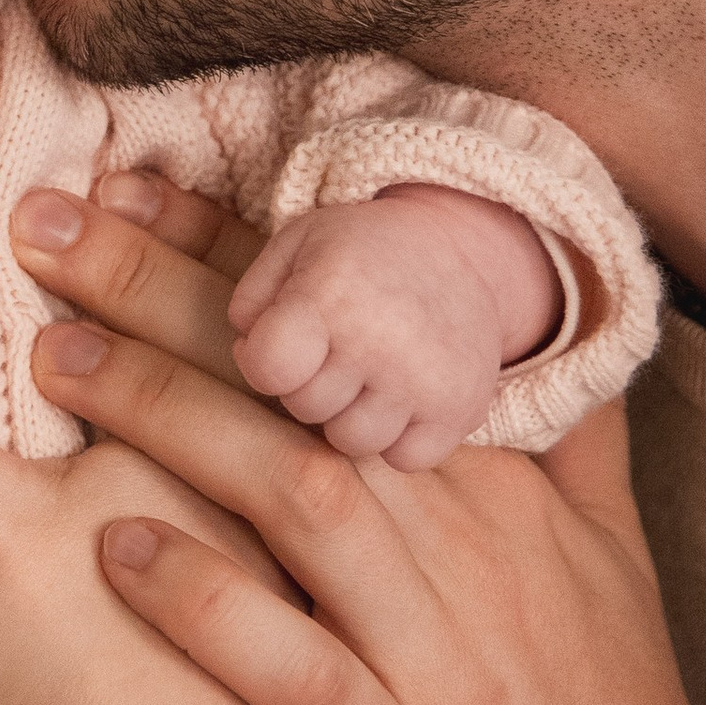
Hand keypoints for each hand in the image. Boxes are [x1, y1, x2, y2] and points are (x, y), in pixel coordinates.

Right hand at [0, 236, 308, 704]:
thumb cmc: (82, 684)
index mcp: (212, 428)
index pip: (180, 292)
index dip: (118, 233)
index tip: (56, 200)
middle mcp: (277, 478)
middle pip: (253, 344)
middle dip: (187, 278)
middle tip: (117, 224)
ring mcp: (308, 563)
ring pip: (300, 426)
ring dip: (246, 372)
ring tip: (200, 334)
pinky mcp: (314, 639)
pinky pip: (314, 524)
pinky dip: (282, 475)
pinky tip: (253, 497)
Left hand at [4, 193, 705, 704]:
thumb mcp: (606, 562)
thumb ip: (563, 440)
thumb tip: (540, 336)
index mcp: (493, 481)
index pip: (355, 330)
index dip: (241, 249)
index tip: (134, 182)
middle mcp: (458, 542)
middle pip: (305, 385)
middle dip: (171, 294)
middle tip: (47, 228)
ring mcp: (422, 646)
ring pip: (294, 498)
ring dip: (171, 420)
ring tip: (57, 361)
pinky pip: (284, 665)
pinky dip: (202, 604)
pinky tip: (113, 553)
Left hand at [228, 187, 562, 470]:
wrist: (460, 253)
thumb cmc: (361, 254)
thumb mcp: (296, 245)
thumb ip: (252, 299)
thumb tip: (245, 356)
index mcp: (331, 295)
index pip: (267, 369)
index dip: (265, 360)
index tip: (287, 340)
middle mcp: (381, 341)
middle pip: (307, 408)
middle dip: (309, 383)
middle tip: (335, 349)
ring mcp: (425, 380)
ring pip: (353, 441)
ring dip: (351, 414)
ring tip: (368, 372)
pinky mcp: (460, 410)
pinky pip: (405, 458)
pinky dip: (400, 437)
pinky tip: (401, 397)